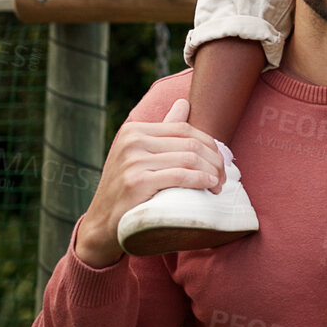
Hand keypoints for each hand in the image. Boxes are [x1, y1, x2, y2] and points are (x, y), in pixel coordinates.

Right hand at [73, 98, 226, 268]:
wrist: (102, 223)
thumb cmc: (127, 189)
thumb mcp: (141, 154)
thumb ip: (163, 130)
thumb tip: (184, 103)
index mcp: (134, 130)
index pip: (184, 128)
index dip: (209, 144)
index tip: (221, 160)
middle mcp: (132, 141)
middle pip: (190, 143)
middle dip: (214, 159)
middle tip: (224, 176)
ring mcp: (133, 161)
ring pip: (189, 158)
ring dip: (211, 172)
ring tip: (218, 185)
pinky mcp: (137, 181)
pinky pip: (180, 176)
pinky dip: (200, 180)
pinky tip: (209, 186)